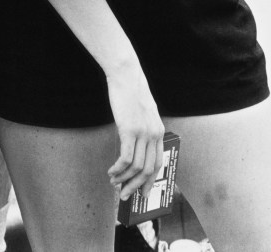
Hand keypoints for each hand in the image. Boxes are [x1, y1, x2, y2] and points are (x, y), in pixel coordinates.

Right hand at [106, 65, 163, 199]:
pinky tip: (111, 171)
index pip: (158, 162)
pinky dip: (118, 169)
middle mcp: (154, 134)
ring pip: (136, 167)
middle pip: (148, 169)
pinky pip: (126, 158)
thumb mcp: (142, 111)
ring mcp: (143, 132)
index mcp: (159, 130)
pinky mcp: (129, 130)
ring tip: (113, 182)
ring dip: (124, 179)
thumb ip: (143, 127)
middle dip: (136, 186)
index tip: (142, 191)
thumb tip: (134, 144)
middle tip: (125, 194)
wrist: (126, 74)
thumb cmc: (130, 90)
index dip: (150, 180)